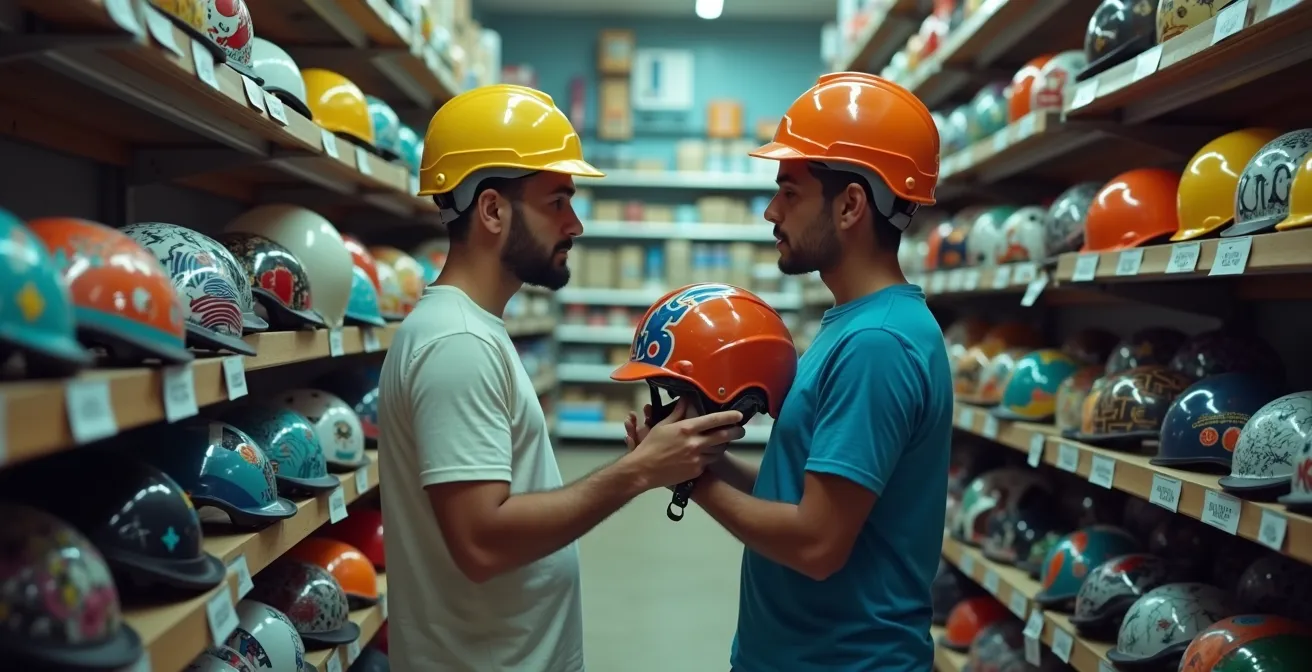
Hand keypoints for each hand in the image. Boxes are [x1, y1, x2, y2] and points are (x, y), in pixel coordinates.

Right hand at [625, 398, 744, 489]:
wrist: (644, 470)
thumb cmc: (651, 445)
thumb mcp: (662, 426)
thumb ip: (677, 413)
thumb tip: (685, 400)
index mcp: (687, 429)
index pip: (714, 420)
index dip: (729, 417)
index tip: (739, 415)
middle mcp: (695, 443)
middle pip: (723, 436)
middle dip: (736, 432)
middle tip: (741, 431)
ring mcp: (697, 458)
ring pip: (718, 451)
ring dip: (723, 445)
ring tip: (723, 442)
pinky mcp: (696, 470)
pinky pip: (709, 462)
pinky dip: (710, 457)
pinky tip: (707, 454)